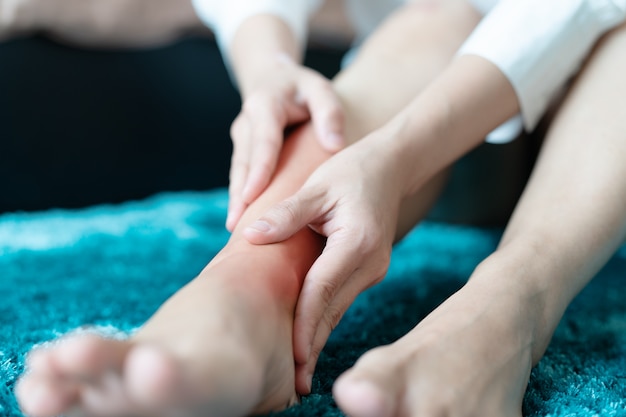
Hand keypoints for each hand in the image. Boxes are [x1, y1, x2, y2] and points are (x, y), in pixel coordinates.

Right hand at [227, 54, 344, 230]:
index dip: (258, 170)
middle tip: (237, 226)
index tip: (251, 196)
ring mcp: (241, 139)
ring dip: (236, 201)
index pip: (263, 142)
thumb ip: (329, 113)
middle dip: (239, 195)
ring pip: (237, 173)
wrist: (273, 78)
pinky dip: (241, 198)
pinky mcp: (242, 151)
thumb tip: (335, 146)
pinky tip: (243, 222)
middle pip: (243, 163)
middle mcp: (246, 123)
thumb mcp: (320, 90)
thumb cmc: (302, 88)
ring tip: (234, 231)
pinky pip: (241, 177)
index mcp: (265, 106)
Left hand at [243, 134, 405, 393]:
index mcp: (357, 243)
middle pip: (333, 310)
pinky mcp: (369, 270)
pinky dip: (325, 319)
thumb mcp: (318, 186)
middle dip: (313, 345)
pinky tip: (311, 339)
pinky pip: (342, 299)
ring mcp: (373, 269)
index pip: (323, 291)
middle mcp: (370, 263)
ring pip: (339, 309)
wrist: (391, 167)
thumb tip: (251, 235)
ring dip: (319, 337)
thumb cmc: (352, 171)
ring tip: (300, 373)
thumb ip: (286, 214)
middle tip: (295, 383)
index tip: (293, 357)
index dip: (306, 325)